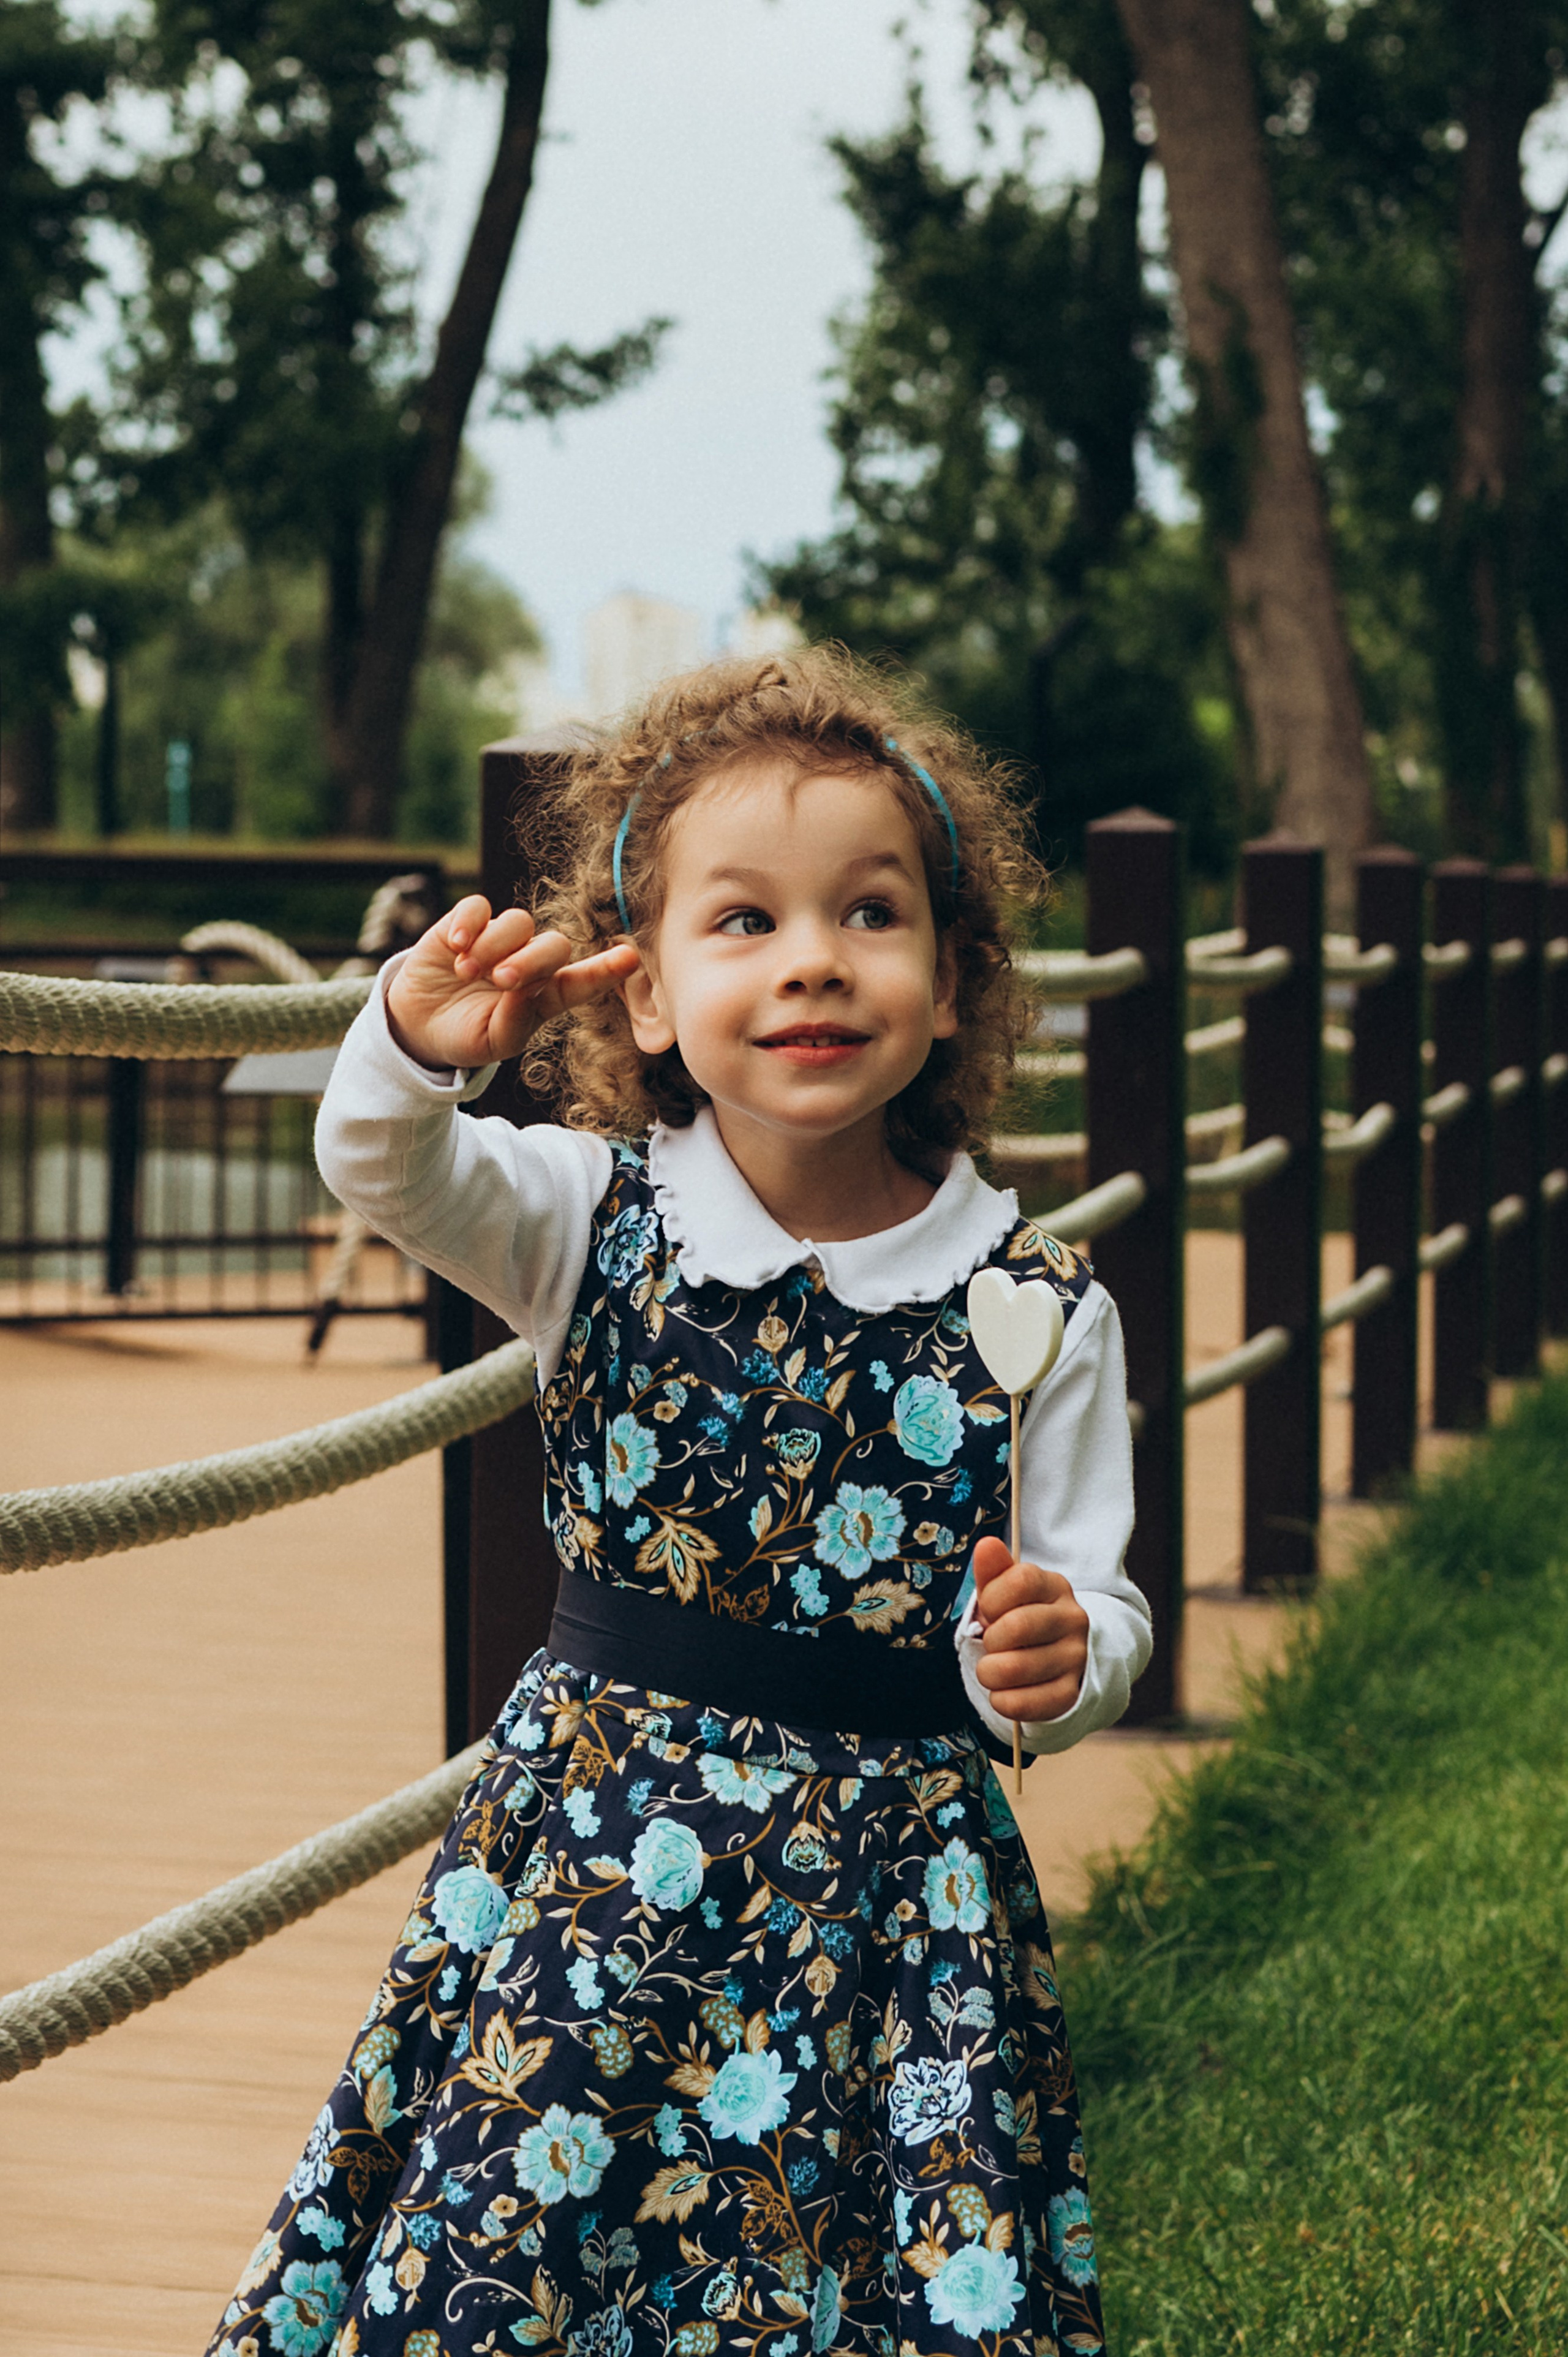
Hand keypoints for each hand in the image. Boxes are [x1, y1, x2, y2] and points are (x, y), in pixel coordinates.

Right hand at [385, 895, 640, 1072]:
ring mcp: (499, 940)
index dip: (604, 970)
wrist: (420, 1025)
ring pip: (517, 923)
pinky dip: (468, 923)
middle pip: (552, 945)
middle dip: (531, 961)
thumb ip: (514, 1020)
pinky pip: (478, 907)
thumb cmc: (466, 1036)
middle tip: (501, 980)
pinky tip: (455, 946)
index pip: (580, 981)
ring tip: (467, 973)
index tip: (628, 959)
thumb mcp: (492, 1042)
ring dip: (494, 946)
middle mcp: (529, 962)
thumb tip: (524, 990)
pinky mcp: (466, 923)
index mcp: (544, 996)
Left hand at [970, 1535, 1088, 1723]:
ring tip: (994, 1669)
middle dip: (991, 1639)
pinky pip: (1023, 1703)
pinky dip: (1001, 1700)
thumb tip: (986, 1545)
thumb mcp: (1007, 1592)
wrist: (1062, 1658)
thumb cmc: (1022, 1618)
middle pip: (1017, 1625)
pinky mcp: (1070, 1695)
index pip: (1020, 1580)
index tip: (991, 1610)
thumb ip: (995, 1571)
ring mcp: (1076, 1658)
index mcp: (1055, 1587)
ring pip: (1015, 1668)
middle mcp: (1073, 1619)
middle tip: (993, 1644)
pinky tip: (1004, 1691)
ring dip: (990, 1672)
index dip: (993, 1598)